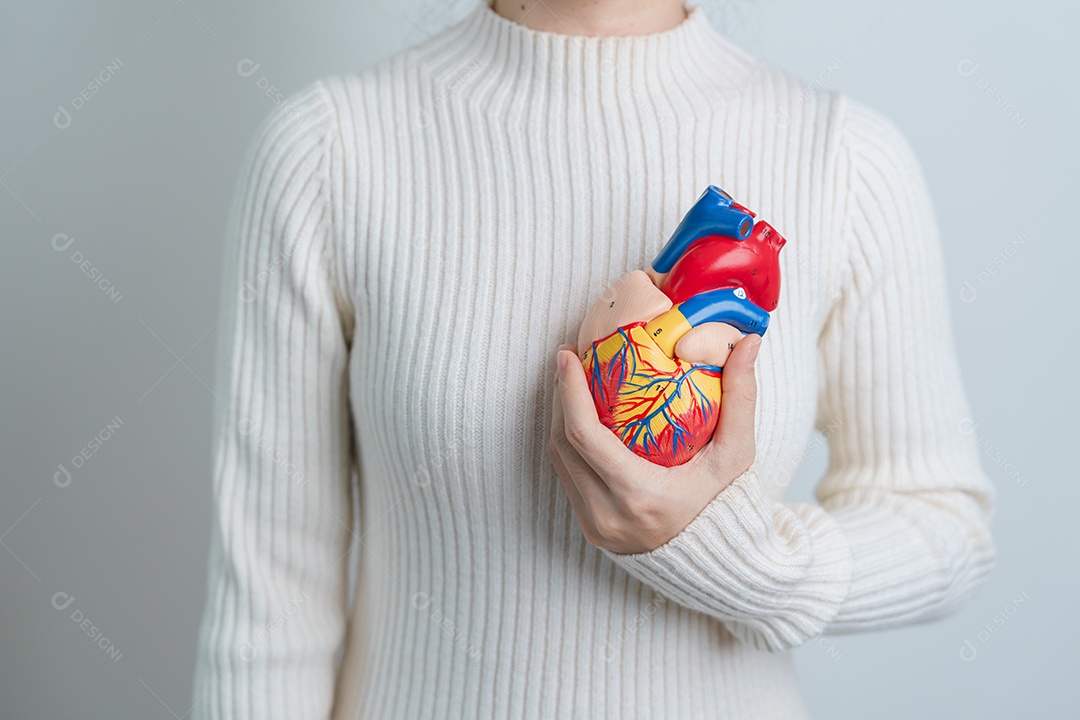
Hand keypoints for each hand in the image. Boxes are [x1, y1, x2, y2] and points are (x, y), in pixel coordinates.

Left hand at [547, 330, 762, 553]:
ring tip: (570, 381)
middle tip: (568, 358)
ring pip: (558, 461)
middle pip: (562, 444)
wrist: (717, 562)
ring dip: (559, 417)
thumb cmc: (726, 504)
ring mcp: (594, 524)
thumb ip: (741, 398)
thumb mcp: (737, 454)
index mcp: (639, 495)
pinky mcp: (589, 528)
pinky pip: (566, 477)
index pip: (585, 436)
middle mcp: (608, 514)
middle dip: (560, 395)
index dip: (569, 391)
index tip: (568, 356)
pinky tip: (577, 416)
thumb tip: (748, 343)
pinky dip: (567, 443)